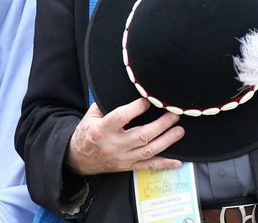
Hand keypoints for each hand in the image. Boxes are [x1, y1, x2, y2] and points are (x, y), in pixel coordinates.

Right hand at [65, 98, 184, 175]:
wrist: (79, 158)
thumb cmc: (87, 133)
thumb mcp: (91, 115)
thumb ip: (107, 104)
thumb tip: (126, 90)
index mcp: (102, 129)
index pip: (121, 117)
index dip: (136, 108)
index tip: (148, 100)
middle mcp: (114, 145)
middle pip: (141, 136)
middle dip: (161, 125)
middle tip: (174, 115)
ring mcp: (122, 158)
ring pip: (148, 151)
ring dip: (166, 140)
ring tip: (179, 131)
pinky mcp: (127, 166)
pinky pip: (148, 167)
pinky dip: (164, 164)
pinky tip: (177, 161)